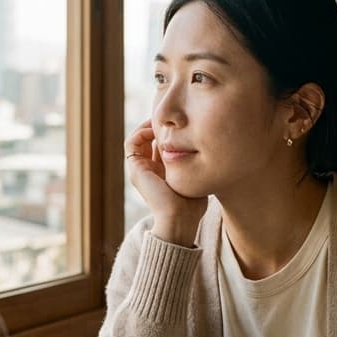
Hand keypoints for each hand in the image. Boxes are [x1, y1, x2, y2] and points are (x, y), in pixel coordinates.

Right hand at [125, 119, 206, 245]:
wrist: (180, 219)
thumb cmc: (192, 204)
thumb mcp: (195, 177)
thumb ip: (195, 164)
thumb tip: (205, 146)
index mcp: (161, 171)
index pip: (160, 144)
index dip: (168, 131)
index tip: (181, 122)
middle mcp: (148, 169)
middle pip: (148, 139)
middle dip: (158, 125)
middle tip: (171, 117)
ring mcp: (140, 169)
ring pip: (137, 138)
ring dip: (147, 126)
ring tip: (161, 120)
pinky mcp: (135, 169)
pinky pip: (131, 143)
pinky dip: (140, 132)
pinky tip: (156, 130)